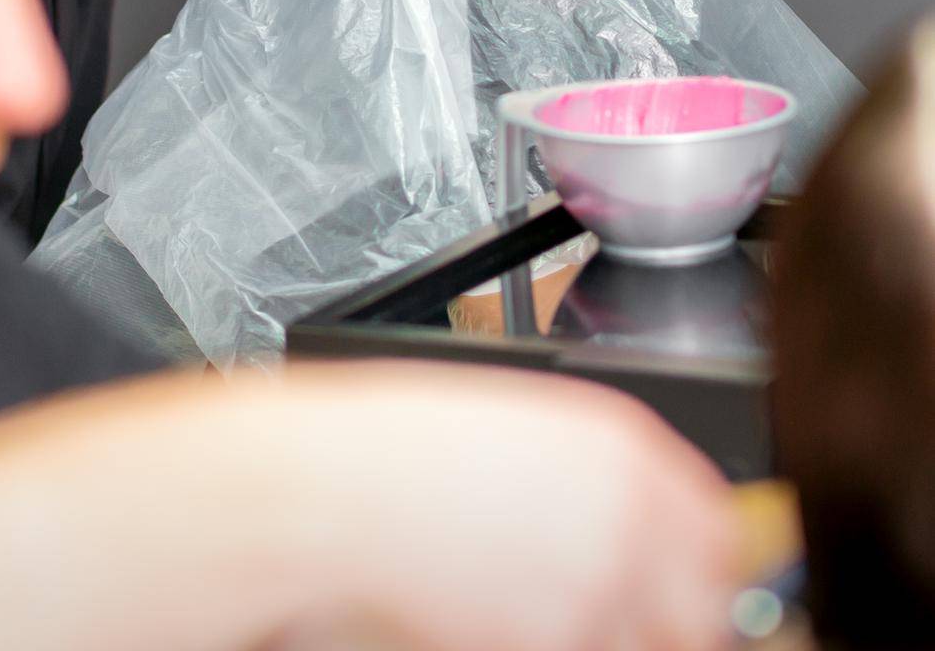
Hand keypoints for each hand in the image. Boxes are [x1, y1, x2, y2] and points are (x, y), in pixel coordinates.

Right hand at [285, 362, 738, 650]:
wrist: (340, 489)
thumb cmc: (408, 449)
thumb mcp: (528, 430)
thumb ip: (605, 478)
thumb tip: (651, 529)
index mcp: (627, 450)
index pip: (719, 535)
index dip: (702, 569)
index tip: (682, 588)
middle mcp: (628, 519)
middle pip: (704, 610)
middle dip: (666, 620)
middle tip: (612, 615)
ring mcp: (598, 592)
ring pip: (641, 647)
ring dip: (604, 636)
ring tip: (528, 607)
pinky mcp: (558, 645)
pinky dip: (548, 643)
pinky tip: (497, 618)